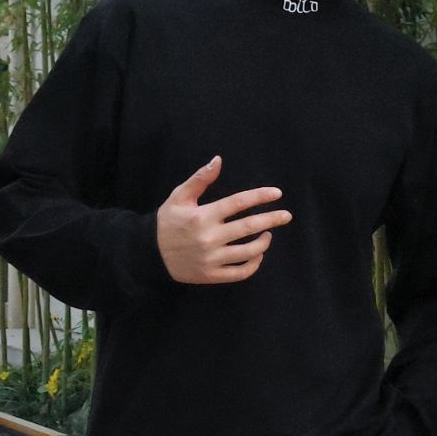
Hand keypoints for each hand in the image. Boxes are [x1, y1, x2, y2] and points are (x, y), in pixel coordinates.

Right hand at [155, 153, 291, 284]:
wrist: (150, 254)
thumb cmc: (168, 222)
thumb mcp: (179, 196)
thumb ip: (200, 179)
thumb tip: (218, 160)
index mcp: (203, 216)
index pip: (238, 203)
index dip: (260, 196)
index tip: (277, 193)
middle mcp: (209, 237)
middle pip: (249, 227)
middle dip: (272, 219)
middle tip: (286, 216)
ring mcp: (211, 258)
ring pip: (248, 251)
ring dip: (264, 242)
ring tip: (268, 234)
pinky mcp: (211, 275)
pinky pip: (240, 272)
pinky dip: (253, 264)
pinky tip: (257, 254)